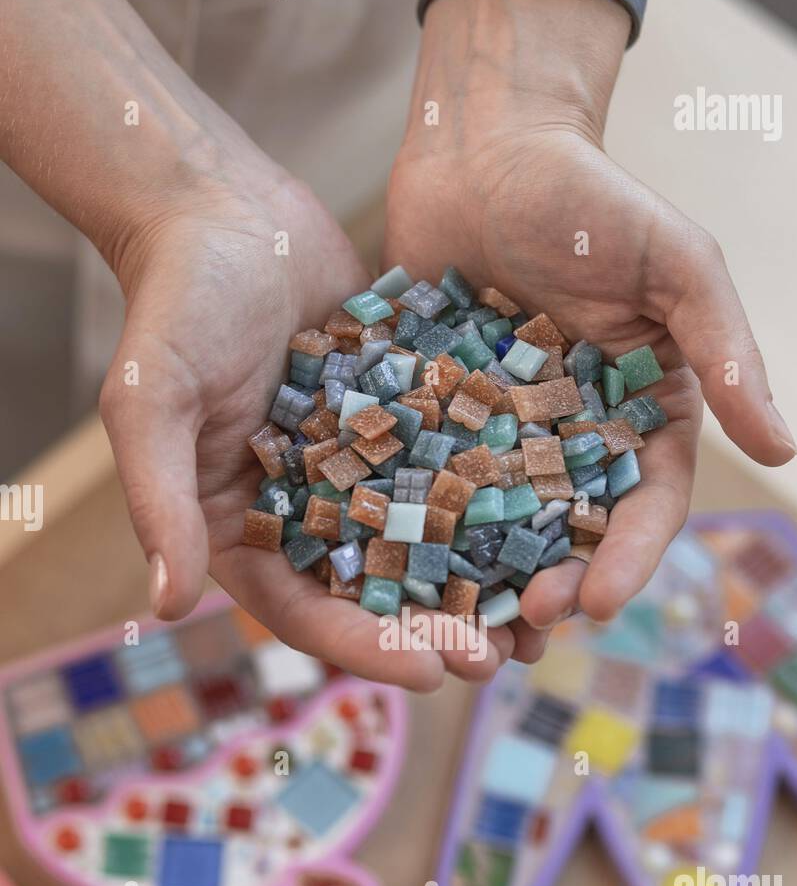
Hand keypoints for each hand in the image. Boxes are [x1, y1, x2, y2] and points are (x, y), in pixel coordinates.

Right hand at [100, 166, 519, 689]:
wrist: (226, 211)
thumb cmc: (176, 303)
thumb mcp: (153, 401)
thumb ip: (160, 499)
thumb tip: (167, 604)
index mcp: (244, 531)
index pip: (304, 612)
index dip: (365, 649)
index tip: (429, 673)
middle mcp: (306, 516)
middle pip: (376, 597)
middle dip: (436, 632)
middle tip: (500, 656)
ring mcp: (362, 474)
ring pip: (427, 549)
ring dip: (479, 588)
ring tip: (539, 618)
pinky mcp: (406, 428)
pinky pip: (456, 475)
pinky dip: (498, 507)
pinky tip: (553, 525)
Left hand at [385, 0, 795, 633]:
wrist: (483, 147)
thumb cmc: (590, 198)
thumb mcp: (676, 263)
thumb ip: (724, 351)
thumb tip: (783, 449)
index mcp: (641, 414)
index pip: (646, 504)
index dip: (627, 559)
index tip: (594, 603)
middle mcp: (573, 439)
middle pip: (569, 535)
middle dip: (550, 588)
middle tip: (520, 629)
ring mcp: (499, 436)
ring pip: (497, 529)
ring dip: (484, 586)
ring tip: (461, 635)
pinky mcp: (434, 422)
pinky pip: (426, 486)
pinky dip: (415, 533)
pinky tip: (394, 575)